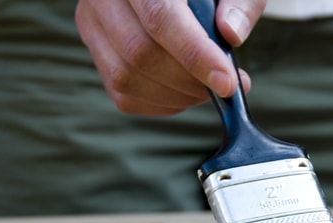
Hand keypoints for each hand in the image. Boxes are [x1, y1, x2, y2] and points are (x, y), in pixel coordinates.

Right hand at [75, 0, 265, 115]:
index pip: (159, 17)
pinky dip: (163, 104)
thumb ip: (238, 2)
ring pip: (128, 79)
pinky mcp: (98, 57)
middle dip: (189, 81)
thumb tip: (231, 33)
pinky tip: (186, 92)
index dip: (195, 55)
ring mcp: (94, 27)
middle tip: (224, 86)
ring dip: (177, 96)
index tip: (227, 83)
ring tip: (207, 88)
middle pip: (140, 53)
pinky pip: (126, 97)